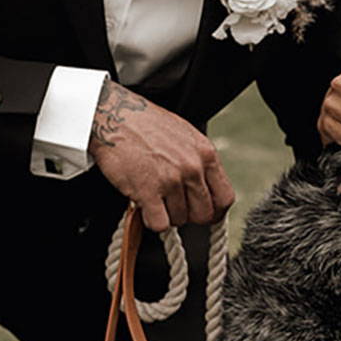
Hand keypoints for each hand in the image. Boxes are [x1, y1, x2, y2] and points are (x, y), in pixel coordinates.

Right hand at [89, 80, 233, 230]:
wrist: (115, 117)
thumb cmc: (146, 125)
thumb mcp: (185, 136)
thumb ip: (199, 161)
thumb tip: (205, 187)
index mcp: (206, 154)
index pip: (224, 197)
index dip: (215, 211)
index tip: (207, 215)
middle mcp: (192, 167)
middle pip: (204, 214)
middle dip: (189, 215)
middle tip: (174, 207)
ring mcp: (171, 180)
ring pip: (179, 220)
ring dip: (166, 215)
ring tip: (154, 198)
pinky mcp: (148, 191)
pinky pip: (159, 224)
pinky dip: (151, 221)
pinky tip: (144, 207)